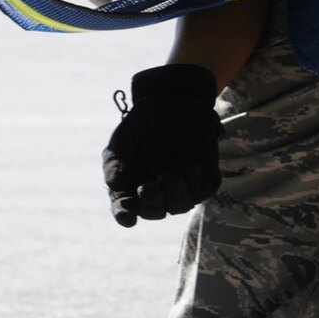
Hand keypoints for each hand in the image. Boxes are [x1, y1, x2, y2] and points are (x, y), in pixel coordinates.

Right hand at [102, 63, 221, 226]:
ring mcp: (182, 185)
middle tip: (148, 187)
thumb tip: (116, 186)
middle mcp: (159, 190)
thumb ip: (115, 164)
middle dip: (152, 205)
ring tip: (167, 173)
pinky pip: (202, 191)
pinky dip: (193, 180)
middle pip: (156, 212)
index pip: (126, 209)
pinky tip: (188, 164)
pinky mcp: (204, 177)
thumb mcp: (121, 142)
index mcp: (133, 186)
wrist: (170, 100)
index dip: (124, 215)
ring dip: (174, 192)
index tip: (127, 217)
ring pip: (181, 205)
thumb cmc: (141, 125)